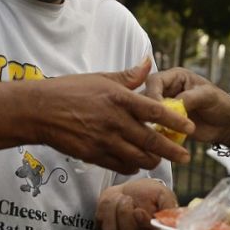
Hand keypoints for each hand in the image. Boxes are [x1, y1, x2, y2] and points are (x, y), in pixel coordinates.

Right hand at [28, 59, 193, 174]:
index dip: (176, 122)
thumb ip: (128, 76)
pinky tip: (136, 163)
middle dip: (172, 151)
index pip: (155, 111)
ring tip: (160, 160)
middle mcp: (114, 121)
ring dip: (152, 160)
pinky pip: (120, 166)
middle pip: (151, 140)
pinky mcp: (93, 155)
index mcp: (118, 98)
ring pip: (138, 157)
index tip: (191, 129)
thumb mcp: (100, 78)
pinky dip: (132, 166)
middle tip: (186, 157)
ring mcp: (104, 140)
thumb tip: (149, 62)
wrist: (39, 111)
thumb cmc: (69, 90)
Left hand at [96, 178, 176, 229]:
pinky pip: (99, 228)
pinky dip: (103, 211)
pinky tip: (112, 204)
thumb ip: (169, 205)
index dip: (144, 227)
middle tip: (127, 198)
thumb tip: (172, 217)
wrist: (126, 191)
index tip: (138, 211)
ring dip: (113, 209)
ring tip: (120, 198)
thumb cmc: (147, 193)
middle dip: (124, 213)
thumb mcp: (162, 193)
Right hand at [150, 68, 229, 144]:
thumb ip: (188, 97)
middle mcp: (166, 91)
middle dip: (148, 110)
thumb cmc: (220, 104)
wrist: (227, 125)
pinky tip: (161, 141)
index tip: (156, 108)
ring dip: (149, 123)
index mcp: (174, 77)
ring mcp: (164, 109)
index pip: (155, 81)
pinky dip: (155, 134)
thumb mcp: (207, 96)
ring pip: (146, 114)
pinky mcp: (164, 124)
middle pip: (145, 97)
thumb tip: (170, 105)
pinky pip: (153, 128)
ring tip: (158, 132)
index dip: (152, 93)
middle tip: (154, 122)